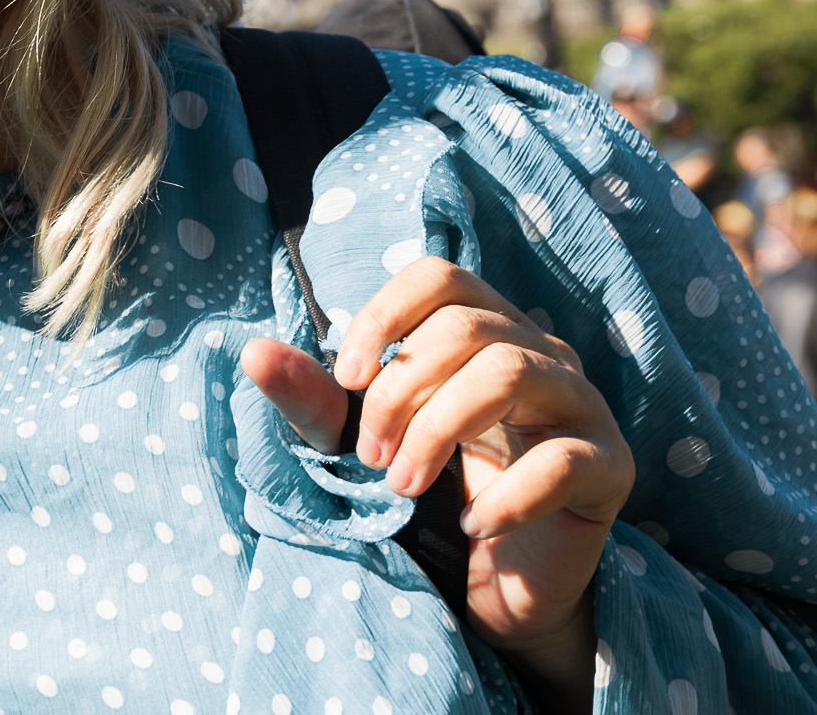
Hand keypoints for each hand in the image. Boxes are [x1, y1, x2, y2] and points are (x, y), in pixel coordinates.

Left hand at [241, 257, 633, 709]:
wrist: (494, 587)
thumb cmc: (432, 496)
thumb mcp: (363, 443)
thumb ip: (314, 401)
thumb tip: (251, 352)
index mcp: (483, 330)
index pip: (439, 276)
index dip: (386, 315)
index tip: (347, 378)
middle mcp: (540, 353)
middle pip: (467, 327)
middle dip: (400, 393)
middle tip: (371, 458)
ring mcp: (583, 406)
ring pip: (512, 372)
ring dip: (439, 430)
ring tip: (403, 486)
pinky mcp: (611, 469)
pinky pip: (564, 461)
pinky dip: (507, 495)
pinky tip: (474, 527)